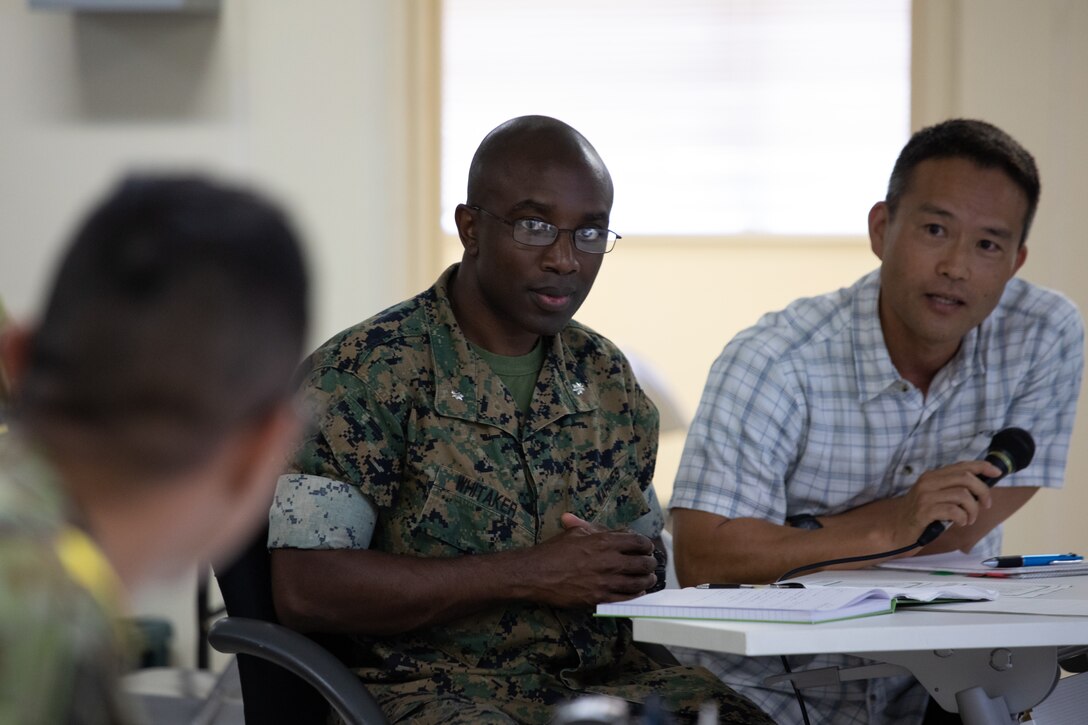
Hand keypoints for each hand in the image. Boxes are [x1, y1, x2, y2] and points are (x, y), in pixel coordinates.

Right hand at [522, 513, 657, 607]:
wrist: (536, 574)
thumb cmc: (553, 551)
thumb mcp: (574, 532)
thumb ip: (594, 529)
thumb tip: (609, 529)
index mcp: (604, 541)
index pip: (637, 542)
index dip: (646, 545)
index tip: (646, 548)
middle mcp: (609, 561)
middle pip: (643, 563)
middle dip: (650, 563)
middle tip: (650, 564)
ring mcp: (606, 581)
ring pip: (638, 582)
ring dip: (647, 580)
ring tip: (649, 579)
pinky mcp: (599, 598)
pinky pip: (626, 599)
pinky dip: (636, 595)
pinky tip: (638, 592)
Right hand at [890, 460, 1000, 544]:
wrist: (897, 527)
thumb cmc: (921, 513)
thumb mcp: (936, 495)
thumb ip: (952, 488)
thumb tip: (981, 487)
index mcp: (933, 475)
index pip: (962, 465)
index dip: (982, 466)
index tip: (996, 472)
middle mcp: (928, 481)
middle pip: (966, 478)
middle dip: (982, 492)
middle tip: (985, 505)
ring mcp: (925, 496)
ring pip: (963, 495)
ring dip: (973, 510)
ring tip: (969, 519)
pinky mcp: (924, 511)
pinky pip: (953, 511)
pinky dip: (962, 518)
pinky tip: (960, 523)